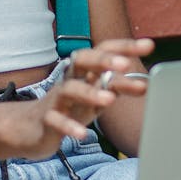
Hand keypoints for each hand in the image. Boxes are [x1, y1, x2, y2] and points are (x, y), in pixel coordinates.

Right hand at [7, 38, 153, 158]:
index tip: (149, 45)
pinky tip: (82, 134)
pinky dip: (69, 127)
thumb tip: (145, 83)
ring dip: (89, 93)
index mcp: (84, 71)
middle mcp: (70, 79)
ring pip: (69, 89)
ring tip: (109, 100)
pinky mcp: (46, 120)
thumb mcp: (96, 96)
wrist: (31, 129)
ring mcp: (57, 99)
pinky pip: (56, 120)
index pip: (103, 50)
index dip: (125, 46)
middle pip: (83, 60)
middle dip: (104, 60)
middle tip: (126, 64)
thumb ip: (116, 87)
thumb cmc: (70, 108)